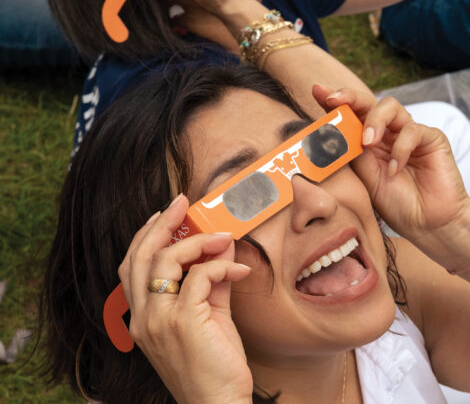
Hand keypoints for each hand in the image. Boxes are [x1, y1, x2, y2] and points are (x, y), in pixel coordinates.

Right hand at [119, 194, 252, 403]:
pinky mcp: (183, 321)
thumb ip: (211, 280)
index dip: (146, 235)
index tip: (165, 214)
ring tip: (223, 237)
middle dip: (161, 223)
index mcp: (143, 317)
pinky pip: (200, 275)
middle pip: (140, 255)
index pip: (132, 266)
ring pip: (165, 259)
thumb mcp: (209, 315)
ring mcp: (159, 320)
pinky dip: (221, 265)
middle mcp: (143, 317)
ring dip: (198, 241)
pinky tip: (240, 269)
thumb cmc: (213, 364)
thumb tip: (220, 247)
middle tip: (181, 203)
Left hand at [312, 85, 469, 241]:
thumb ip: (352, 152)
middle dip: (349, 97)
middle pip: (368, 102)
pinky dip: (400, 148)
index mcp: (368, 140)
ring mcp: (409, 133)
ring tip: (367, 143)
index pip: (350, 114)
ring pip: (390, 107)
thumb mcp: (365, 177)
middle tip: (334, 100)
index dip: (334, 101)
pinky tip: (395, 168)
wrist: (427, 225)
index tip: (317, 91)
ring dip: (374, 121)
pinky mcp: (432, 138)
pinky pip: (412, 130)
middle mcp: (388, 132)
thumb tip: (329, 132)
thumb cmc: (396, 203)